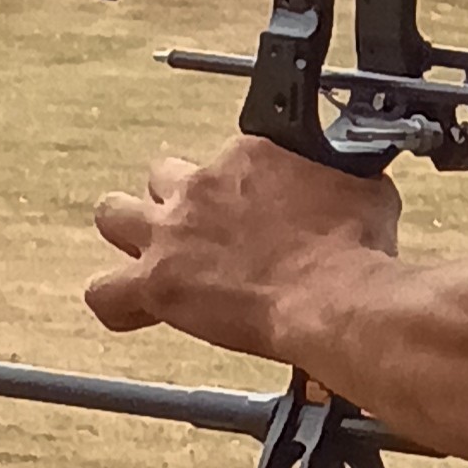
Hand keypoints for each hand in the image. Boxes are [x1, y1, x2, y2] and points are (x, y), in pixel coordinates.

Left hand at [86, 138, 400, 359]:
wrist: (335, 294)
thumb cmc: (355, 248)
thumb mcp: (362, 187)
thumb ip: (339, 177)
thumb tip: (350, 178)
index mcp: (249, 156)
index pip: (230, 160)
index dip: (242, 190)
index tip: (261, 212)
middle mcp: (202, 185)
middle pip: (163, 175)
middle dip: (176, 198)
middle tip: (205, 231)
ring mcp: (172, 232)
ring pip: (113, 214)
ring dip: (127, 230)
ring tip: (151, 257)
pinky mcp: (156, 282)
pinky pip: (105, 294)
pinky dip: (116, 303)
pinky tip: (136, 311)